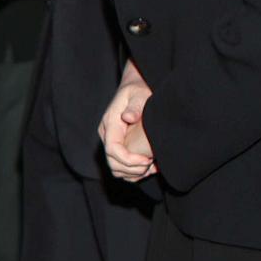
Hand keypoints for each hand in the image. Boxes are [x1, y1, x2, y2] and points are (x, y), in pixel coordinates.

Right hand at [99, 60, 156, 181]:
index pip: (113, 150)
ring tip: (152, 167)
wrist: (135, 87)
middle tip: (152, 165)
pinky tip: (149, 166)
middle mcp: (107, 135)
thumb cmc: (138, 89)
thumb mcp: (138, 94)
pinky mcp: (118, 145)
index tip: (148, 160)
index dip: (129, 160)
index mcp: (110, 124)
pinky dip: (133, 172)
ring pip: (115, 168)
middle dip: (132, 169)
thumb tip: (127, 117)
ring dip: (133, 173)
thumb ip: (134, 106)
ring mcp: (112, 141)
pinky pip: (121, 166)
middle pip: (112, 163)